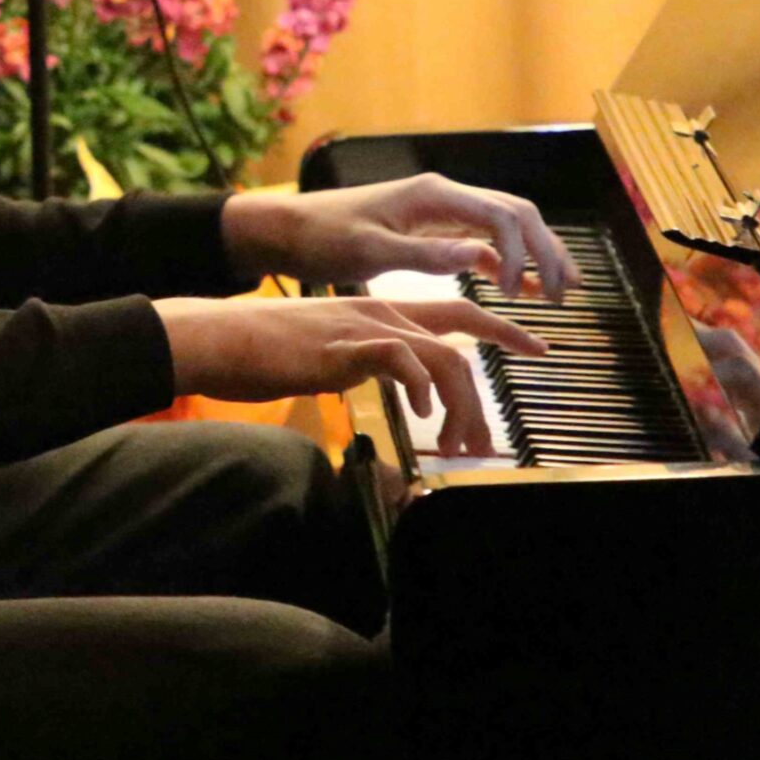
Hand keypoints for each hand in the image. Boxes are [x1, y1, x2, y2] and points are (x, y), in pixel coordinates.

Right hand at [155, 294, 547, 457]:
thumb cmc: (264, 351)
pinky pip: (404, 361)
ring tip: (451, 448)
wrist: (222, 338)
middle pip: (463, 334)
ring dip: (458, 408)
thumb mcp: (327, 355)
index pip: (456, 312)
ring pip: (443, 357)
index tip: (537, 346)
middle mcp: (382, 310)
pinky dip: (421, 390)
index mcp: (380, 310)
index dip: (502, 329)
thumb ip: (361, 363)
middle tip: (488, 439)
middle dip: (489, 387)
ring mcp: (366, 325)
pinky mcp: (348, 345)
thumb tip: (380, 386)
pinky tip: (416, 416)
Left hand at [221, 173, 580, 301]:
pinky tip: (521, 288)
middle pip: (516, 215)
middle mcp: (446, 195)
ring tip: (561, 291)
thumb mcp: (371, 250)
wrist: (290, 230)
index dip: (523, 254)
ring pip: (506, 225)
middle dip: (547, 251)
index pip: (501, 216)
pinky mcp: (434, 226)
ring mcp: (442, 209)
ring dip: (536, 254)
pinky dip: (508, 261)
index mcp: (435, 195)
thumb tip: (481, 257)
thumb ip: (426, 254)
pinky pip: (484, 239)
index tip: (521, 295)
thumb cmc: (324, 238)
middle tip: (565, 294)